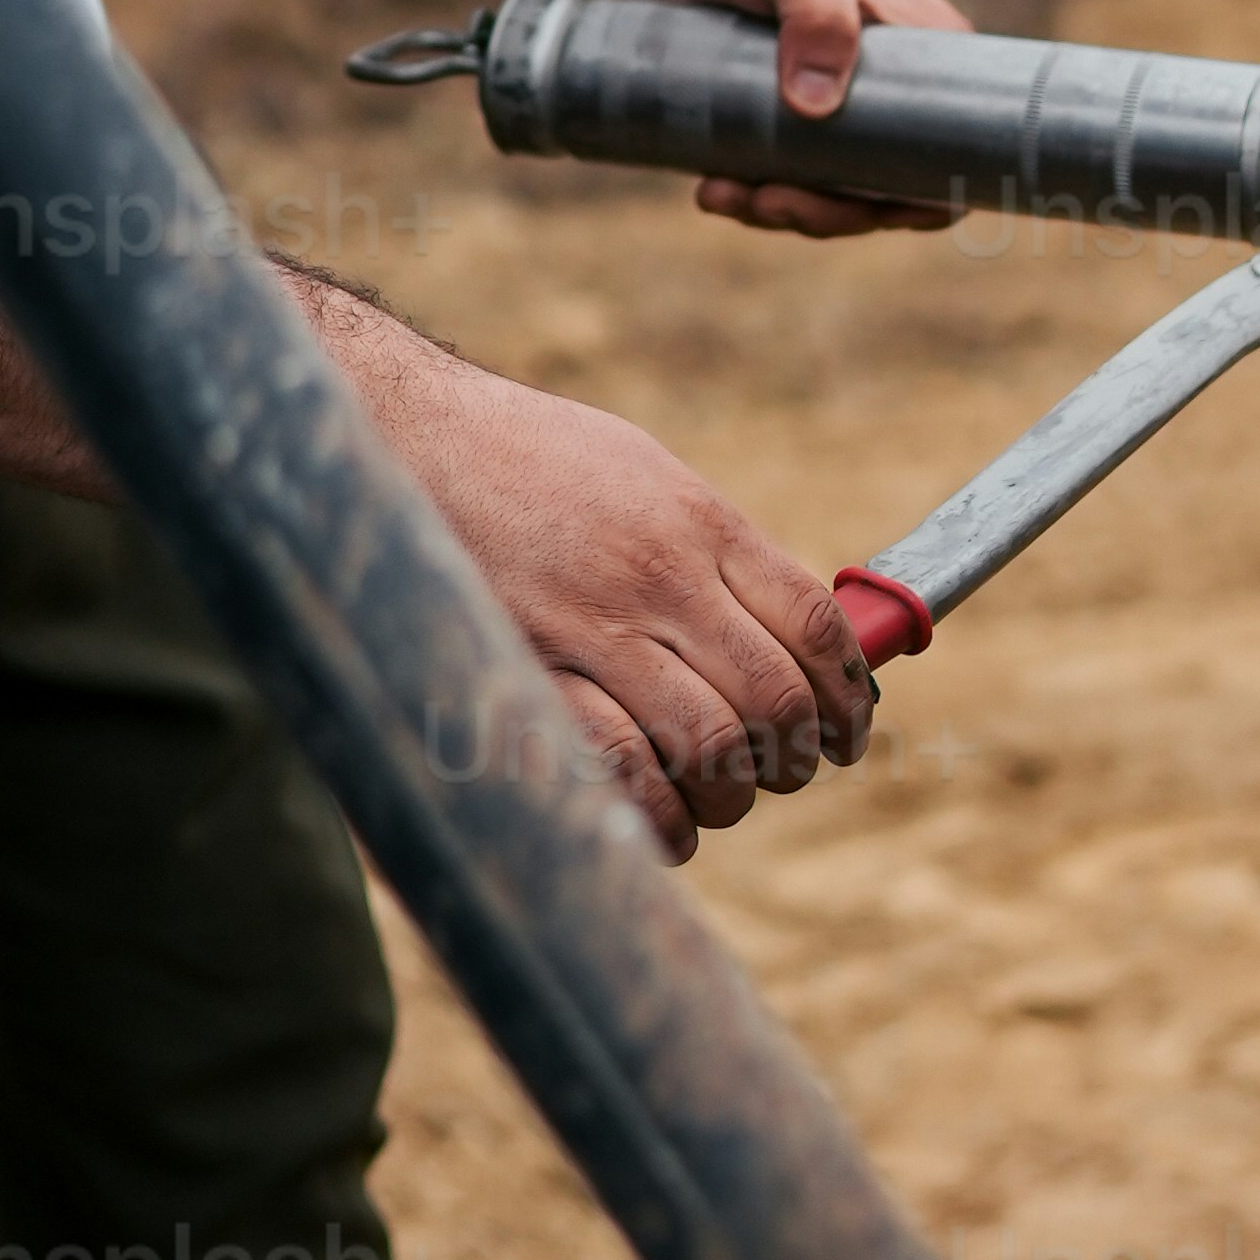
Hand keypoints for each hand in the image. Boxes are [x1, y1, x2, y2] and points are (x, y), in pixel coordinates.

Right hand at [381, 353, 878, 856]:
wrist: (410, 437)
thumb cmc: (534, 460)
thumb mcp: (648, 476)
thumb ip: (718, 552)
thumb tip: (794, 633)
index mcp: (698, 522)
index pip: (814, 626)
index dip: (847, 697)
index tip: (849, 731)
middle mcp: (657, 578)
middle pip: (775, 698)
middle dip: (798, 754)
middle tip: (788, 768)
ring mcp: (591, 631)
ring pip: (712, 747)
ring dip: (734, 793)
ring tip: (724, 794)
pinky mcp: (529, 674)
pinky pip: (621, 772)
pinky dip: (661, 817)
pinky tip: (667, 821)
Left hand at [668, 0, 974, 240]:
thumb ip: (815, 16)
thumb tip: (817, 106)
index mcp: (931, 55)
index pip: (956, 153)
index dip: (921, 201)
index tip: (858, 210)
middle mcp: (900, 93)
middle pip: (890, 190)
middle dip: (828, 214)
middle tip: (766, 201)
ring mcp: (849, 114)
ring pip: (837, 195)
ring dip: (784, 211)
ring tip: (721, 193)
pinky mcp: (801, 127)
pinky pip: (794, 184)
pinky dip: (756, 198)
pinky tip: (713, 187)